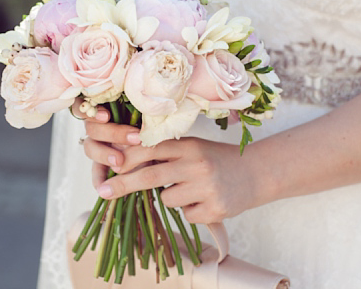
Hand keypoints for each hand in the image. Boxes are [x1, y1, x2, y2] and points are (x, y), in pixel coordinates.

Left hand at [81, 115, 272, 223]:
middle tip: (103, 191)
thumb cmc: (216, 159)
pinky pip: (186, 215)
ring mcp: (207, 187)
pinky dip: (190, 210)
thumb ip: (165, 151)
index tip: (108, 166)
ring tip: (190, 189)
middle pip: (151, 175)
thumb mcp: (193, 148)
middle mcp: (197, 164)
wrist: (257, 173)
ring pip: (167, 199)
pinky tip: (205, 200)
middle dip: (123, 184)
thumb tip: (124, 160)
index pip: (150, 149)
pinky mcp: (216, 209)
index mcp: (189, 145)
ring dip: (170, 198)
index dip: (127, 158)